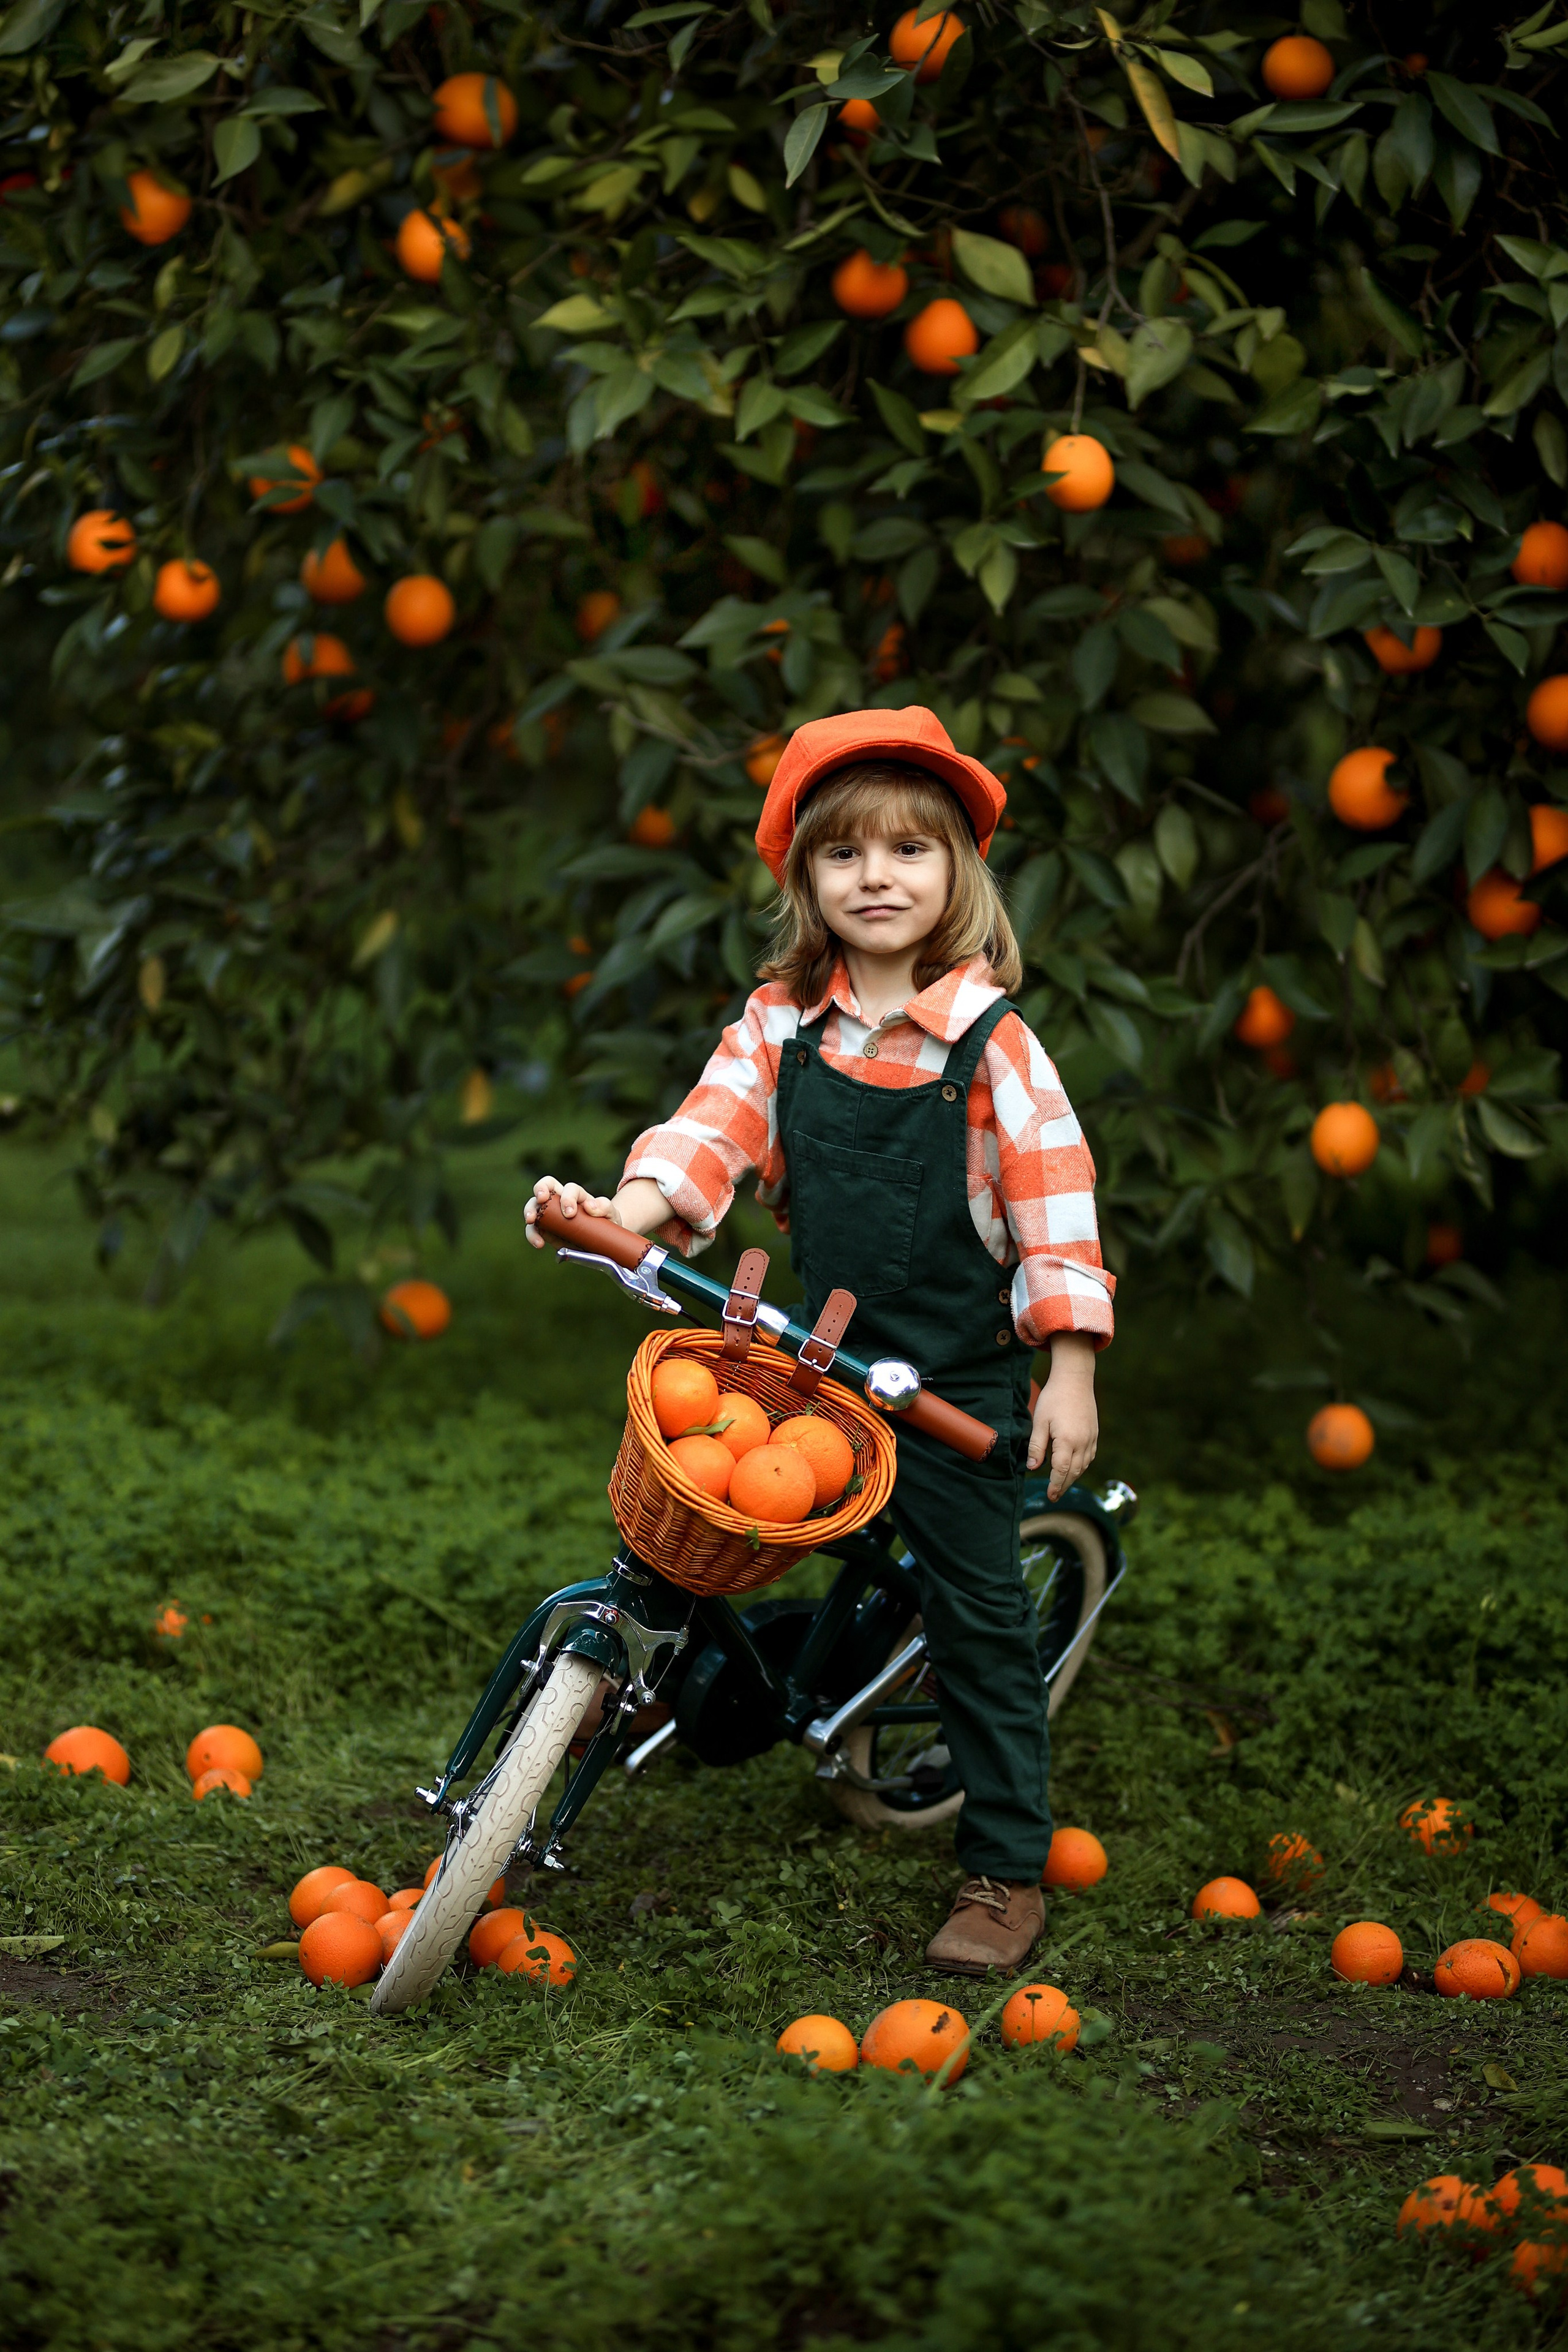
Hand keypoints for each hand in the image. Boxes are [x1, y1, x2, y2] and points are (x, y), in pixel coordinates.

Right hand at [524, 1175, 622, 1249]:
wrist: (601, 1240)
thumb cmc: (605, 1222)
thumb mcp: (611, 1213)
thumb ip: (604, 1206)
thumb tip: (590, 1206)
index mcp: (577, 1195)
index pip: (569, 1188)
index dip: (568, 1197)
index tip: (570, 1213)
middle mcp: (560, 1200)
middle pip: (545, 1185)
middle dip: (540, 1189)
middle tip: (541, 1199)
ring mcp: (550, 1214)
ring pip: (533, 1205)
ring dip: (529, 1210)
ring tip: (531, 1220)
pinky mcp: (545, 1229)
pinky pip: (533, 1229)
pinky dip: (532, 1234)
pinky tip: (539, 1243)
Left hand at [1028, 1331, 1097, 1499]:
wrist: (1075, 1380)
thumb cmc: (1054, 1398)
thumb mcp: (1039, 1421)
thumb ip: (1037, 1446)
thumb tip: (1033, 1467)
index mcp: (1067, 1441)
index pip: (1061, 1470)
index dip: (1056, 1485)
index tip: (1050, 1496)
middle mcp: (1082, 1442)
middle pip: (1074, 1472)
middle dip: (1064, 1486)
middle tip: (1054, 1497)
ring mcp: (1091, 1438)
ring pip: (1084, 1466)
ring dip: (1073, 1478)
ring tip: (1062, 1486)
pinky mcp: (1094, 1434)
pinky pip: (1090, 1456)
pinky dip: (1082, 1466)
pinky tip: (1075, 1469)